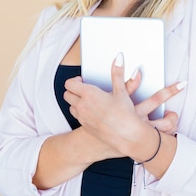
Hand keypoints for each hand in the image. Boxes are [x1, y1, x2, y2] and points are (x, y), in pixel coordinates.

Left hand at [64, 52, 183, 153]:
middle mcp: (82, 106)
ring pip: (70, 106)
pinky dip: (80, 112)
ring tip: (88, 99)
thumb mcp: (122, 91)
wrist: (128, 136)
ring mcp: (82, 117)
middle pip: (67, 94)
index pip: (70, 83)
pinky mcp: (85, 127)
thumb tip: (118, 58)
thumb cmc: (125, 114)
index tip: (82, 80)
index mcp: (88, 94)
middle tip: (84, 88)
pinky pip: (77, 116)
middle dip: (73, 89)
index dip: (75, 80)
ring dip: (76, 101)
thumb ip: (117, 73)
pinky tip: (92, 111)